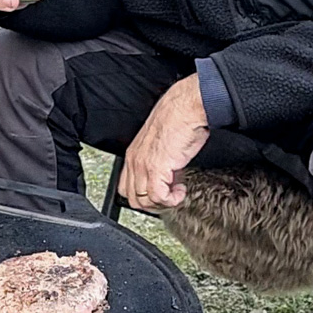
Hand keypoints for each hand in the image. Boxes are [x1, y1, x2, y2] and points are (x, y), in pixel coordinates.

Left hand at [118, 75, 209, 210]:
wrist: (186, 108)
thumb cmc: (178, 120)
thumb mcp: (162, 143)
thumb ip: (158, 160)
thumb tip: (167, 176)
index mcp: (134, 154)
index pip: (126, 187)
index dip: (143, 196)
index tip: (160, 193)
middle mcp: (135, 161)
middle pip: (132, 198)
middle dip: (152, 204)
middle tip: (168, 197)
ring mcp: (143, 165)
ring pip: (143, 201)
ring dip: (162, 203)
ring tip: (176, 192)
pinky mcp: (156, 168)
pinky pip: (158, 196)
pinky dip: (171, 200)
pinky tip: (180, 190)